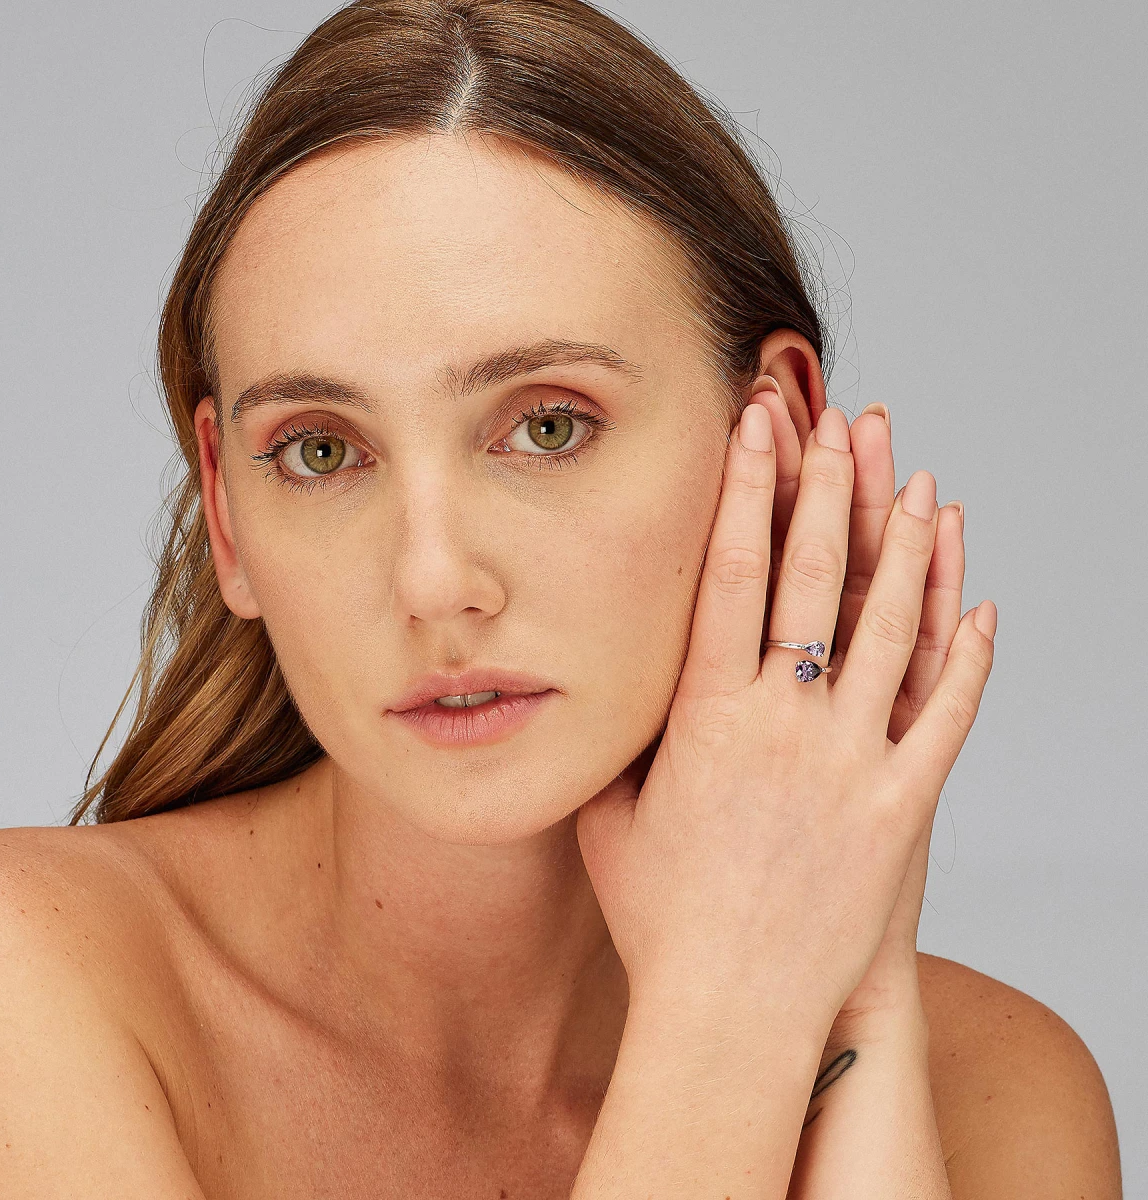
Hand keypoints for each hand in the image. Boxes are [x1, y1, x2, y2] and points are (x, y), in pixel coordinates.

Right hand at [575, 398, 996, 1031]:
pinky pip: (947, 717)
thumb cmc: (661, 920)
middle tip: (842, 423)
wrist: (733, 1012)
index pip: (729, 576)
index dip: (745, 493)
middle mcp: (782, 725)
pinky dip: (967, 658)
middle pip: (815, 581)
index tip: (755, 430)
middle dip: (828, 490)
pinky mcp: (901, 809)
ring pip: (892, 631)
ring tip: (920, 484)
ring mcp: (850, 764)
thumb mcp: (610, 819)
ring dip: (908, 551)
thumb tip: (600, 689)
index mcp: (705, 717)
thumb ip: (616, 744)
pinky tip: (981, 606)